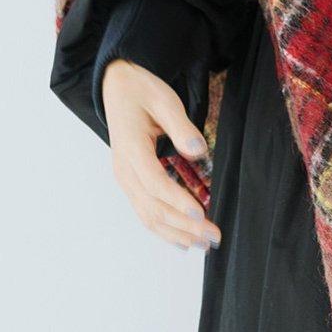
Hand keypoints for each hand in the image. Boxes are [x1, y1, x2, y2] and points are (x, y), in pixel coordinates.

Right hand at [101, 59, 222, 251]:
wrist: (117, 87)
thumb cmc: (142, 91)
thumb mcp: (164, 99)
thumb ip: (181, 126)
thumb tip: (198, 151)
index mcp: (131, 149)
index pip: (155, 183)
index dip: (178, 201)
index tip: (201, 214)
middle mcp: (124, 170)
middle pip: (153, 207)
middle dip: (184, 225)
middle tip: (213, 235)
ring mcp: (125, 178)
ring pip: (148, 216)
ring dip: (176, 233)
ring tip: (203, 244)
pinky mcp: (131, 182)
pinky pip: (145, 211)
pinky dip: (163, 229)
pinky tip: (182, 239)